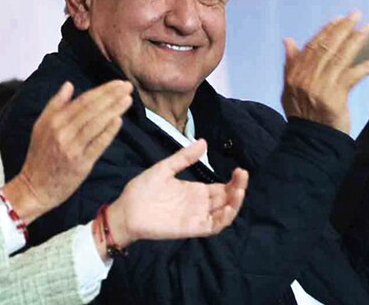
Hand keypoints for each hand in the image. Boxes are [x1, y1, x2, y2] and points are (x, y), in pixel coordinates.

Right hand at [5, 80, 132, 221]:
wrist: (34, 188)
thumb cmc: (39, 156)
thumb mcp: (41, 126)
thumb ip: (55, 104)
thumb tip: (69, 84)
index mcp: (54, 121)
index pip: (83, 100)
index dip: (102, 90)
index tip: (117, 83)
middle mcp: (62, 132)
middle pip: (91, 109)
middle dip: (111, 96)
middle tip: (128, 86)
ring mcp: (72, 148)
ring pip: (96, 124)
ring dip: (113, 109)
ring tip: (128, 99)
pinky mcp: (81, 164)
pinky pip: (97, 144)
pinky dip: (108, 132)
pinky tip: (119, 121)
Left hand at [103, 139, 248, 253]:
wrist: (126, 210)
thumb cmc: (142, 190)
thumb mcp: (165, 168)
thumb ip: (184, 157)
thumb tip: (203, 142)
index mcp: (195, 191)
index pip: (222, 187)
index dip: (234, 181)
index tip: (239, 169)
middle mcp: (199, 204)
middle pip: (226, 199)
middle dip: (238, 188)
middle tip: (242, 175)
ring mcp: (196, 216)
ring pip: (224, 213)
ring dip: (235, 203)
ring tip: (240, 190)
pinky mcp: (191, 228)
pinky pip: (212, 226)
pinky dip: (223, 219)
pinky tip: (229, 207)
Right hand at [281, 12, 368, 132]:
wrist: (310, 140)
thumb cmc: (304, 114)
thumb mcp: (290, 89)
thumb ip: (291, 63)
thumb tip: (288, 40)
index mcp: (294, 73)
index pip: (312, 46)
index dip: (326, 30)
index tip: (339, 18)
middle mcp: (305, 77)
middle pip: (327, 47)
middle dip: (343, 29)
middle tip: (356, 15)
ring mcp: (320, 86)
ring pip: (340, 57)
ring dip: (356, 41)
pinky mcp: (334, 97)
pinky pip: (353, 76)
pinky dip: (367, 67)